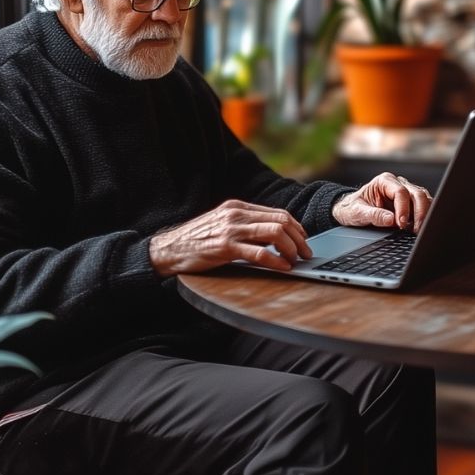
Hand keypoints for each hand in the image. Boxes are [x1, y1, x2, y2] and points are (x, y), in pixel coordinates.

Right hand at [149, 200, 311, 275]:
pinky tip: (283, 267)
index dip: (295, 227)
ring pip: (274, 233)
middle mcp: (236, 215)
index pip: (277, 213)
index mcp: (238, 207)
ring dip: (291, 248)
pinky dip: (276, 260)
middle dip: (299, 238)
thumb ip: (245, 225)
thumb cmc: (197, 240)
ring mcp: (231, 229)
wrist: (168, 249)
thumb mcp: (222, 224)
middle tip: (305, 253)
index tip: (303, 240)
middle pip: (281, 221)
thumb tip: (274, 235)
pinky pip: (259, 253)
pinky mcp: (225, 247)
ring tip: (296, 260)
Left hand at [334, 172, 432, 232]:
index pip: (401, 192)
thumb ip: (373, 215)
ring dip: (424, 215)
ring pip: (424, 199)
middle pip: (417, 194)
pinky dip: (424, 217)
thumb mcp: (356, 213)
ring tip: (417, 230)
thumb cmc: (351, 208)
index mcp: (384, 181)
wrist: (349, 211)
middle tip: (415, 229)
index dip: (403, 208)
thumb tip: (391, 220)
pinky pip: (424, 207)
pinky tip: (418, 228)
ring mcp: (406, 192)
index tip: (401, 223)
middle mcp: (397, 184)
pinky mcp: (410, 203)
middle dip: (419, 212)